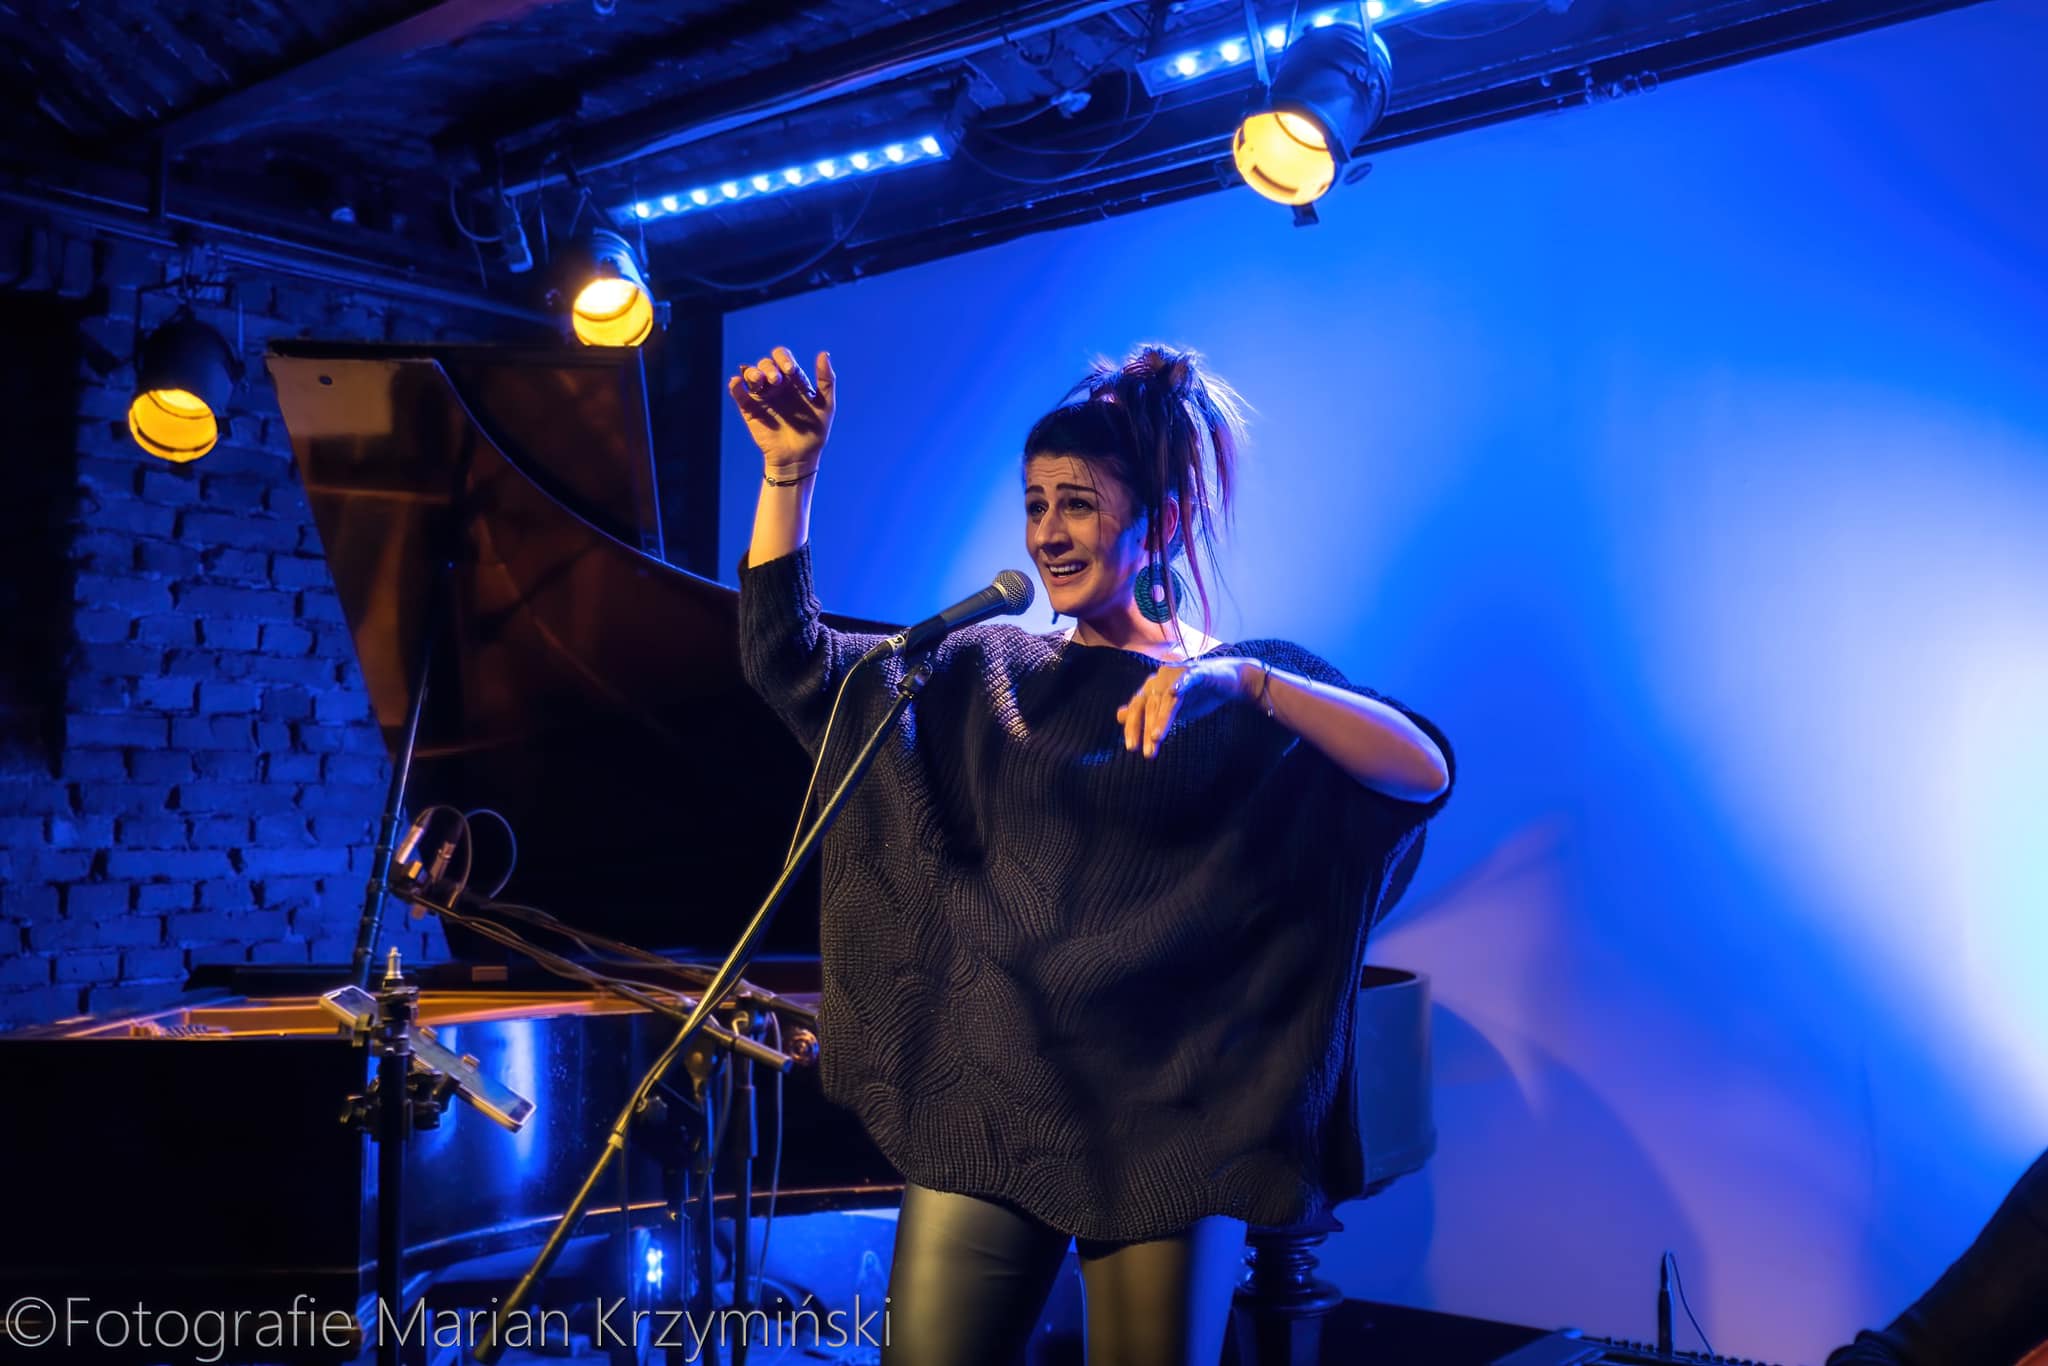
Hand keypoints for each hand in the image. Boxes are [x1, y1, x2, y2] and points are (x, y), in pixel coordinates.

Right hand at [728, 345, 834, 474]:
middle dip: (769, 367)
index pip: (783, 358)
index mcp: (793, 380)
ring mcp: (762, 397)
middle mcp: (776, 385)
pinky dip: (735, 386)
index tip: (790, 370)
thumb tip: (824, 353)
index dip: (784, 358)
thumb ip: (826, 380)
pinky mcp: (750, 410)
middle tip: (776, 380)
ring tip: (759, 381)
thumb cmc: (815, 432)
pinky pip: (739, 394)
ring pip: (751, 374)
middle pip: (766, 364)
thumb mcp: (826, 405)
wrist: (799, 458)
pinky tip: (737, 383)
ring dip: (753, 373)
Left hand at [1116, 658, 1255, 758]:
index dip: (1133, 727)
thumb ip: (1147, 712)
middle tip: (1146, 751)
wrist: (1227, 681)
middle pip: (1149, 705)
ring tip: (1157, 736)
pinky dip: (1180, 685)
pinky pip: (1186, 679)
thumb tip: (1120, 715)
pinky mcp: (1197, 672)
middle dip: (1146, 729)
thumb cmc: (1197, 695)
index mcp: (1153, 688)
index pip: (1137, 708)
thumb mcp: (1169, 709)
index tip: (1132, 748)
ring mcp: (1178, 674)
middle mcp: (1161, 678)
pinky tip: (1174, 693)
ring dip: (1161, 717)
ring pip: (1165, 698)